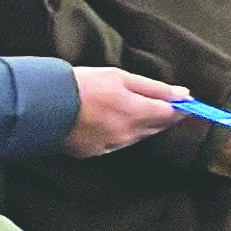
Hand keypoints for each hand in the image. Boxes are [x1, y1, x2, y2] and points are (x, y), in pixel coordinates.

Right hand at [62, 67, 187, 155]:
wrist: (42, 104)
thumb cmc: (83, 84)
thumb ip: (154, 88)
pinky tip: (112, 121)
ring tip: (135, 109)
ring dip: (143, 125)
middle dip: (164, 116)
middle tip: (166, 104)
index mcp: (136, 113)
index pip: (170, 115)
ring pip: (138, 137)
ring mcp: (111, 145)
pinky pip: (117, 143)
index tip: (189, 103)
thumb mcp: (120, 77)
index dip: (182, 109)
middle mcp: (128, 134)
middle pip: (156, 127)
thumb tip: (183, 94)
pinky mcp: (95, 152)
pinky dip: (121, 133)